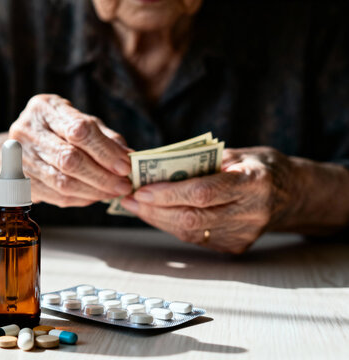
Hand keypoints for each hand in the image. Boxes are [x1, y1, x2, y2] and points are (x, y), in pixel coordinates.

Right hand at [9, 94, 132, 206]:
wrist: (22, 143)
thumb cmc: (59, 129)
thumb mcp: (81, 122)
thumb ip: (105, 137)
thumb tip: (130, 158)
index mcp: (44, 108)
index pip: (78, 130)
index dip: (105, 151)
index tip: (126, 166)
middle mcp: (27, 131)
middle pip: (69, 159)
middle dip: (102, 176)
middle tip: (124, 185)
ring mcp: (20, 157)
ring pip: (62, 182)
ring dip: (94, 191)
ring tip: (113, 192)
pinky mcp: (20, 181)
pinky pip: (55, 196)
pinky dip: (81, 199)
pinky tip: (95, 196)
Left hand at [120, 147, 294, 253]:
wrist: (292, 195)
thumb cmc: (258, 167)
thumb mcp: (236, 153)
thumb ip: (200, 160)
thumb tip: (154, 165)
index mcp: (254, 183)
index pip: (203, 193)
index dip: (168, 193)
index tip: (141, 189)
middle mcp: (251, 213)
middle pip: (191, 217)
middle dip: (154, 209)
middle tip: (128, 197)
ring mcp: (244, 235)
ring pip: (189, 232)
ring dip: (156, 218)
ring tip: (134, 205)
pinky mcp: (235, 247)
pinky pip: (194, 238)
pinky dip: (171, 225)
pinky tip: (155, 213)